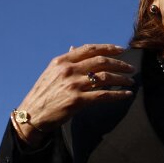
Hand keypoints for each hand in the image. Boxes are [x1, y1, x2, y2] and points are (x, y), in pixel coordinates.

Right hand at [13, 44, 134, 144]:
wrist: (32, 114)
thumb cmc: (43, 94)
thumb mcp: (51, 72)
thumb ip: (66, 61)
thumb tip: (74, 47)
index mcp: (62, 61)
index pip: (90, 49)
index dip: (108, 48)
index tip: (121, 49)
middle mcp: (68, 70)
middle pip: (101, 62)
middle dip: (119, 64)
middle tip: (130, 68)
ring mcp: (73, 85)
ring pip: (105, 77)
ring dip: (121, 79)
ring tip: (130, 81)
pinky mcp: (77, 101)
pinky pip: (104, 95)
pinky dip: (118, 94)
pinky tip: (127, 94)